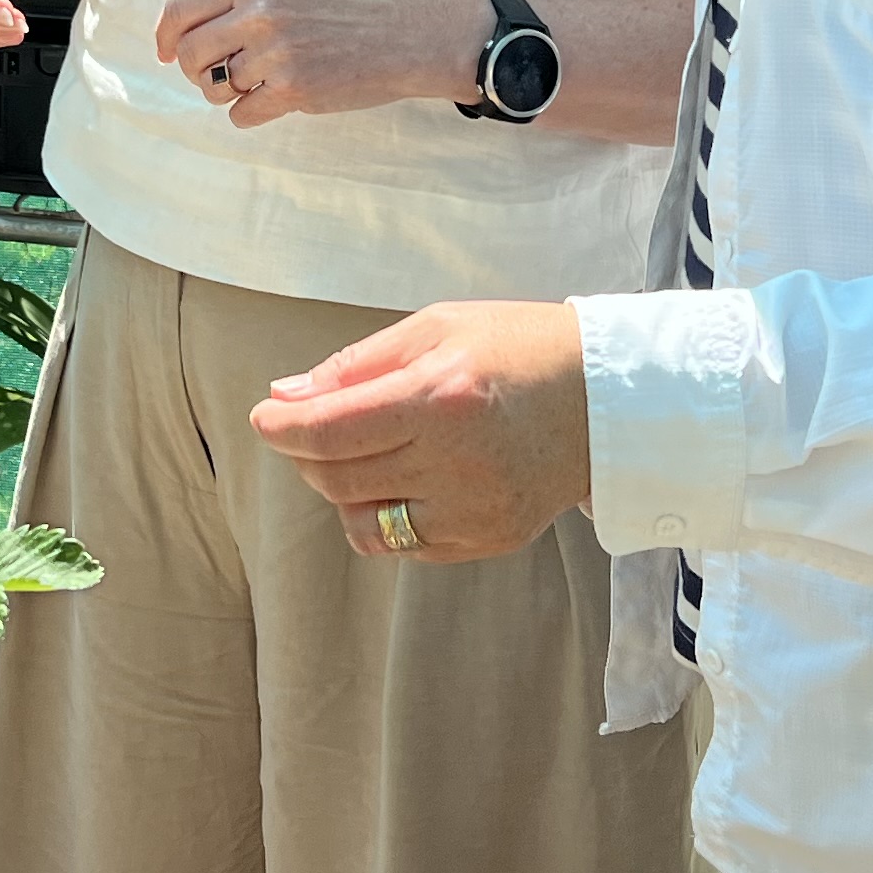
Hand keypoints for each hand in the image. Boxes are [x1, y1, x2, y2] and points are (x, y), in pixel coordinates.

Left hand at [153, 0, 480, 126]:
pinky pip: (241, 115)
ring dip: (228, 92)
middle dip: (195, 71)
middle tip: (220, 72)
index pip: (178, 11)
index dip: (164, 38)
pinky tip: (279, 96)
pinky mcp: (293, 90)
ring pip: (212, 89)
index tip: (166, 52)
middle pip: (188, 55)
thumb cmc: (344, 4)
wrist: (407, 30)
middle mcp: (259, 12)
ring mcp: (276, 52)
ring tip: (261, 80)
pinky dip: (253, 113)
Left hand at [248, 302, 593, 560]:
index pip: (329, 430)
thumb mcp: (436, 328)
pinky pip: (403, 543)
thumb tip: (285, 395)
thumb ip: (356, 365)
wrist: (608, 397)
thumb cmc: (517, 347)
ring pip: (362, 521)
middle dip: (307, 452)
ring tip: (363, 453)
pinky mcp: (489, 539)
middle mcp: (456, 462)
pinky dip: (384, 515)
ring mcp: (474, 510)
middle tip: (315, 425)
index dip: (281, 428)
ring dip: (341, 489)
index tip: (264, 416)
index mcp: (440, 397)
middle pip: (337, 477)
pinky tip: (404, 478)